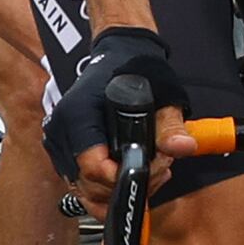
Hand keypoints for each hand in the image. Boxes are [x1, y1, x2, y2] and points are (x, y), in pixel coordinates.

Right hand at [47, 24, 183, 189]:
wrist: (120, 54)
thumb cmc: (137, 69)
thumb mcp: (162, 93)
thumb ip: (170, 125)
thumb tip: (182, 146)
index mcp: (78, 115)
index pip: (94, 169)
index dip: (126, 178)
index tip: (154, 168)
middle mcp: (62, 132)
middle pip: (89, 185)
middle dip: (128, 185)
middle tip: (160, 167)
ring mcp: (60, 143)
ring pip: (85, 190)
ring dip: (120, 190)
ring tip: (150, 169)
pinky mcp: (65, 152)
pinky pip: (83, 184)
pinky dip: (108, 187)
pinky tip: (133, 170)